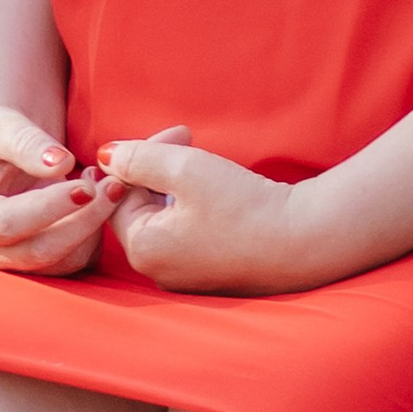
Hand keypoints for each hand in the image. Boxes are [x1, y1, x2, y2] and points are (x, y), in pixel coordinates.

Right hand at [0, 105, 121, 276]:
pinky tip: (101, 199)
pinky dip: (98, 233)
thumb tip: (59, 163)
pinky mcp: (46, 263)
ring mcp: (16, 259)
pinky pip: (79, 261)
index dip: (46, 208)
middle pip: (38, 251)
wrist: (7, 153)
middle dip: (82, 221)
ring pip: (63, 262)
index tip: (84, 185)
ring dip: (94, 227)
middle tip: (113, 186)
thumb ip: (24, 141)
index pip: (4, 223)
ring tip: (108, 185)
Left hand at [93, 131, 330, 293]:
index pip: (118, 193)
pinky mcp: (211, 275)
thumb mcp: (185, 168)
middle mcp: (158, 272)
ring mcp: (185, 278)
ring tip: (202, 162)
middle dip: (156, 168)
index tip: (178, 133)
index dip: (141, 156)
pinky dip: (192, 208)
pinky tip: (216, 193)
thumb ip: (138, 158)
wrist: (307, 241)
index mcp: (143, 249)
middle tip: (187, 137)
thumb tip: (105, 156)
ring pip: (163, 219)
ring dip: (174, 185)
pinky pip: (186, 235)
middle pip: (139, 207)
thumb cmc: (245, 206)